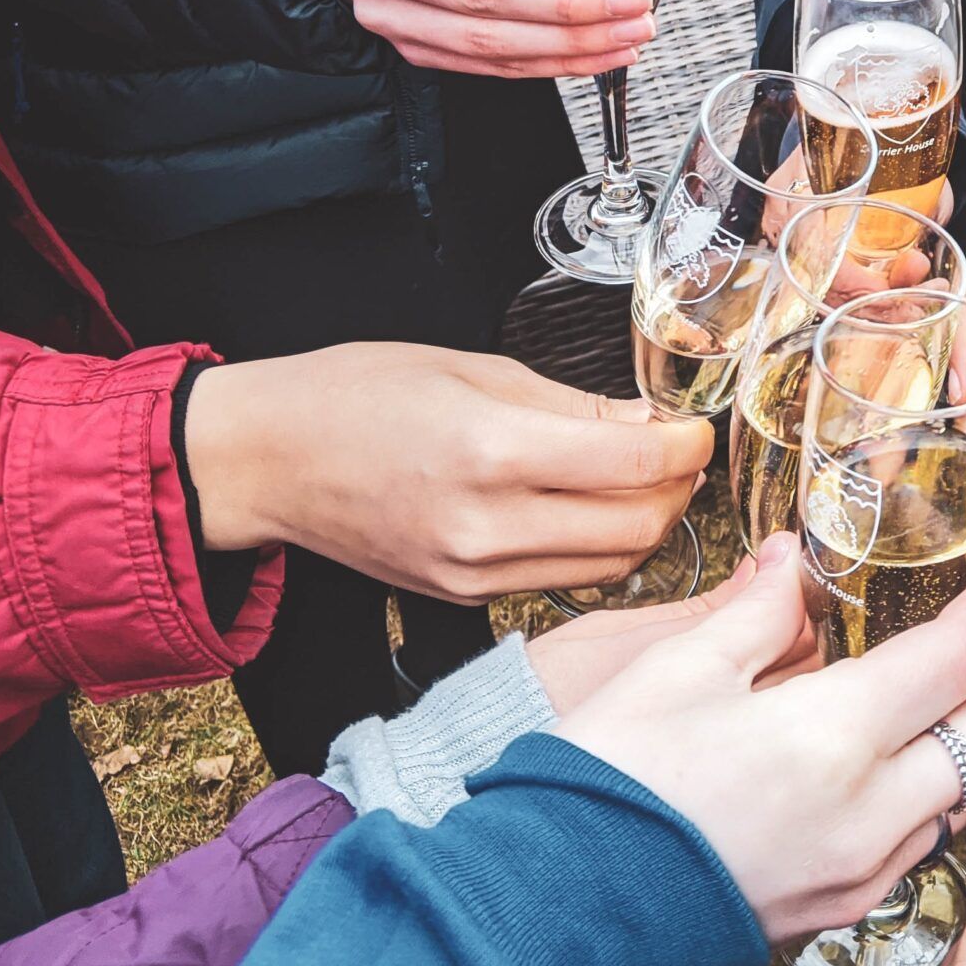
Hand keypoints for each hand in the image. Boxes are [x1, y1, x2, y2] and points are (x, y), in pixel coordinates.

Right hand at [183, 344, 711, 602]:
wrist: (268, 459)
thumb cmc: (358, 396)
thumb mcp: (474, 370)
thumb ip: (571, 406)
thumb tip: (649, 425)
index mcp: (493, 451)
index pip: (634, 466)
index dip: (686, 447)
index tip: (696, 428)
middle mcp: (487, 525)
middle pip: (637, 528)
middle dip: (676, 490)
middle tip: (679, 454)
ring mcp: (474, 571)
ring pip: (609, 565)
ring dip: (645, 525)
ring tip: (643, 481)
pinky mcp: (463, 596)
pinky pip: (561, 579)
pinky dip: (596, 549)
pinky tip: (591, 511)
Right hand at [551, 536, 965, 941]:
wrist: (555, 903)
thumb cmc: (605, 785)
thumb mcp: (677, 668)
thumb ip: (759, 612)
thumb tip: (794, 564)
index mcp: (832, 740)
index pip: (959, 659)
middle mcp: (866, 814)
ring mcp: (859, 869)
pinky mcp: (840, 905)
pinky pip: (925, 838)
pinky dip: (943, 785)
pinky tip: (916, 750)